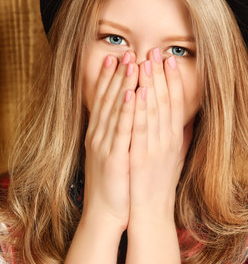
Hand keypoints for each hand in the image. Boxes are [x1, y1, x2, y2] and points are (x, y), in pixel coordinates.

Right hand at [83, 51, 137, 230]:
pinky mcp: (113, 158)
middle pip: (110, 99)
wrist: (106, 212)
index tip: (119, 57)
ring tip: (132, 62)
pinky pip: (122, 130)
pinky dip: (126, 110)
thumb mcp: (116, 152)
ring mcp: (104, 146)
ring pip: (115, 109)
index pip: (106, 99)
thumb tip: (133, 114)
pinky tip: (131, 93)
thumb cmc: (116, 181)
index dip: (112, 77)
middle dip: (119, 74)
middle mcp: (99, 135)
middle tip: (127, 51)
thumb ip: (122, 132)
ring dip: (124, 84)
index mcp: (100, 133)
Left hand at [128, 47, 188, 221]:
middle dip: (159, 74)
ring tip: (144, 61)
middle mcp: (167, 140)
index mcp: (174, 138)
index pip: (175, 102)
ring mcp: (153, 148)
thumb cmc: (160, 182)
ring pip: (151, 110)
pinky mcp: (138, 157)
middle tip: (156, 50)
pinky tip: (133, 91)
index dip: (173, 79)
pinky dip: (136, 109)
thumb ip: (181, 135)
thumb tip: (186, 116)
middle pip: (164, 101)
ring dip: (147, 84)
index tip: (169, 59)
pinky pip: (137, 129)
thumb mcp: (175, 156)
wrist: (150, 212)